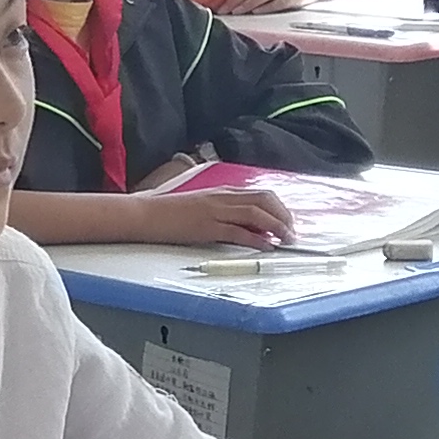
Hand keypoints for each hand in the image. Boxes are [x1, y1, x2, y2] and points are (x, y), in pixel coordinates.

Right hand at [131, 183, 296, 248]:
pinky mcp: (208, 227)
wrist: (146, 214)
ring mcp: (216, 211)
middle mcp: (222, 197)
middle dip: (283, 216)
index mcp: (222, 191)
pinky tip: (266, 247)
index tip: (287, 221)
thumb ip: (223, 210)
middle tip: (292, 232)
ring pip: (256, 214)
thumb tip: (245, 224)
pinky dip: (257, 240)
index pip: (259, 194)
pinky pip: (238, 232)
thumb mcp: (201, 205)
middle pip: (264, 200)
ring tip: (286, 240)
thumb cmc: (170, 213)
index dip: (279, 207)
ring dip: (276, 227)